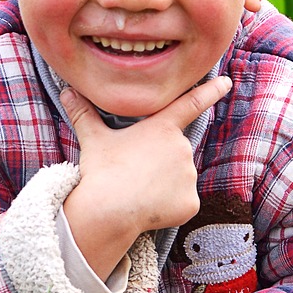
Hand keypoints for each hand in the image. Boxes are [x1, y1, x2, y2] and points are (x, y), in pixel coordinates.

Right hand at [60, 77, 230, 280]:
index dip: (210, 91)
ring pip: (179, 180)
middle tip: (134, 174)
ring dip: (163, 186)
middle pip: (174, 154)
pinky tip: (149, 209)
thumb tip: (66, 91)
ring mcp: (190, 176)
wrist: (109, 210)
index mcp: (162, 127)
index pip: (191, 103)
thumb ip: (83, 114)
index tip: (227, 81)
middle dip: (159, 163)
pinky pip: (182, 204)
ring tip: (138, 192)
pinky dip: (168, 208)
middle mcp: (182, 147)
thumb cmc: (102, 171)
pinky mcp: (191, 203)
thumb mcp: (93, 139)